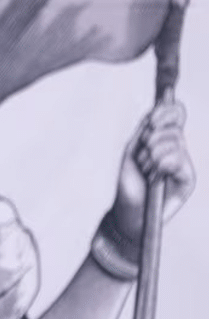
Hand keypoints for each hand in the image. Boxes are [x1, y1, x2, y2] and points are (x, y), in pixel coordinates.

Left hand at [109, 101, 195, 243]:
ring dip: (151, 156)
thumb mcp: (132, 151)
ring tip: (146, 171)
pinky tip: (155, 177)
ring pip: (175, 142)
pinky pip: (177, 159)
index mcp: (165, 140)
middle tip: (142, 157)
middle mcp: (178, 149)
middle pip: (173, 128)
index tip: (151, 120)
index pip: (177, 115)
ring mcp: (184, 163)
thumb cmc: (129, 183)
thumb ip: (145, 129)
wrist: (129, 210)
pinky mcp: (188, 178)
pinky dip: (160, 165)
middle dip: (151, 140)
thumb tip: (158, 108)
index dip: (166, 112)